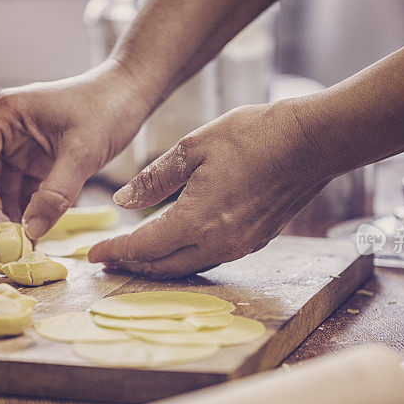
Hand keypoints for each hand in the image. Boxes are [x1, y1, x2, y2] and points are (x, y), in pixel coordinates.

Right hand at [0, 60, 150, 237]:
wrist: (131, 93)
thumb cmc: (107, 107)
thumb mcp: (82, 152)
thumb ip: (55, 193)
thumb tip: (31, 231)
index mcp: (5, 117)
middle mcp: (6, 132)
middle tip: (7, 246)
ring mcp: (22, 149)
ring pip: (3, 192)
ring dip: (10, 218)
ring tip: (22, 247)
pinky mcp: (40, 163)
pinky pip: (26, 193)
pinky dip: (29, 214)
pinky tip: (36, 236)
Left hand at [87, 99, 337, 277]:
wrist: (312, 142)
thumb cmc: (254, 136)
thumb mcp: (193, 147)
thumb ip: (155, 179)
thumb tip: (123, 201)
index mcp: (196, 220)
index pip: (143, 247)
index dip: (115, 252)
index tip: (92, 256)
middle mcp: (218, 243)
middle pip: (163, 267)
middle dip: (132, 266)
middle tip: (109, 261)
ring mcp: (240, 246)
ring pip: (188, 267)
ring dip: (158, 265)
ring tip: (135, 256)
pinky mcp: (255, 242)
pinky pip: (210, 258)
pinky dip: (185, 258)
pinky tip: (175, 245)